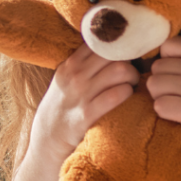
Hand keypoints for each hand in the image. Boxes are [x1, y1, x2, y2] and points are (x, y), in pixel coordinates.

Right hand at [27, 43, 139, 168]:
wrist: (47, 140)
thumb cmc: (63, 106)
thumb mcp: (66, 79)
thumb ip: (85, 63)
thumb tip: (113, 47)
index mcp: (70, 63)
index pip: (100, 40)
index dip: (119, 44)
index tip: (127, 52)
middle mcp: (75, 75)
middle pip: (114, 52)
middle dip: (130, 60)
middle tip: (133, 70)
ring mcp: (80, 94)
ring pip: (120, 70)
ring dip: (133, 76)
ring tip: (132, 84)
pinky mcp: (87, 114)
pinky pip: (116, 95)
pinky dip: (128, 93)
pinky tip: (127, 97)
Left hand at [147, 36, 180, 152]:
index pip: (167, 46)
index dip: (168, 59)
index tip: (176, 71)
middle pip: (157, 67)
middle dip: (163, 79)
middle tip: (176, 92)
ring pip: (153, 85)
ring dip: (161, 95)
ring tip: (175, 102)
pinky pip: (158, 106)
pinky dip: (165, 111)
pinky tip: (178, 113)